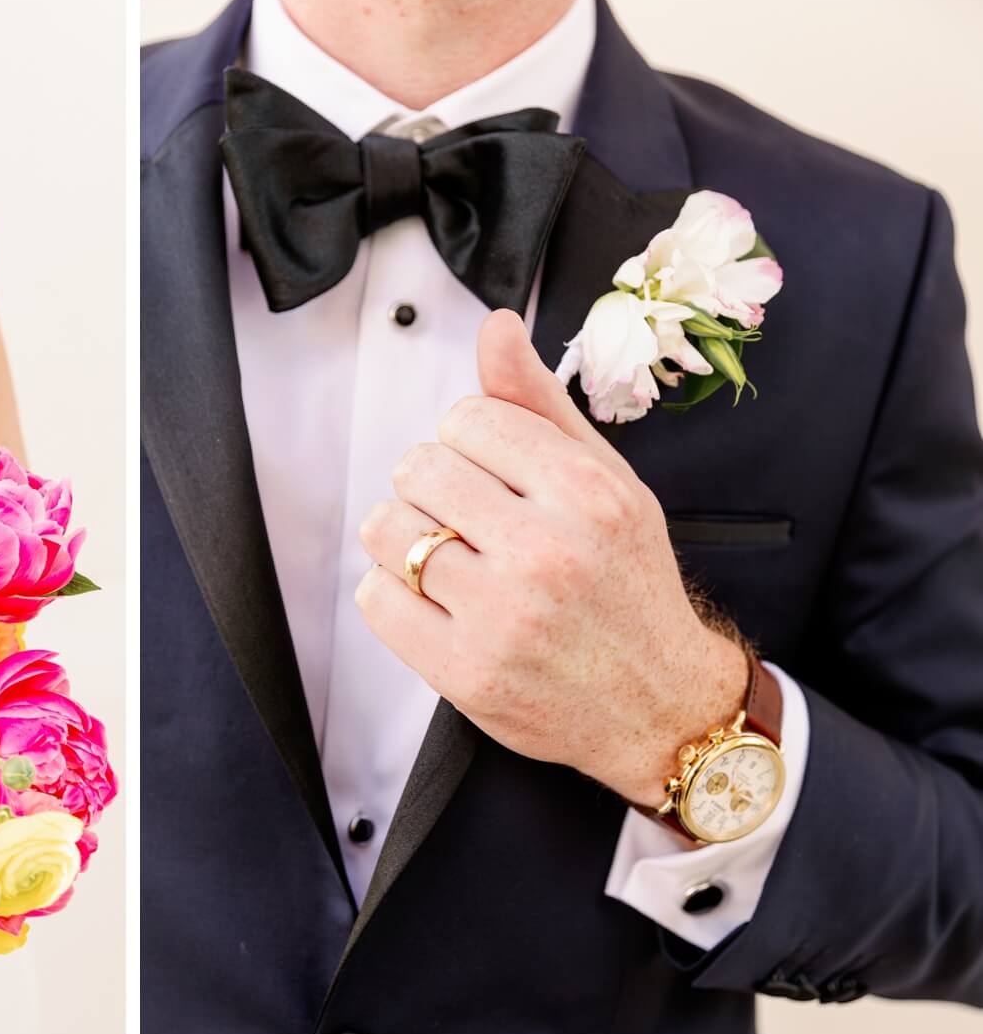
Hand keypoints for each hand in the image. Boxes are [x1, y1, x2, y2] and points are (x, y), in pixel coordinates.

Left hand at [356, 310, 747, 807]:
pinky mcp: (466, 672)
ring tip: (446, 556)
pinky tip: (433, 601)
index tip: (490, 474)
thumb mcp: (606, 484)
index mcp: (586, 493)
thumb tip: (494, 327)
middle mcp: (546, 551)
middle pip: (419, 469)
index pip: (466, 420)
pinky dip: (390, 594)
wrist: (659, 706)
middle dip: (434, 488)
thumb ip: (539, 407)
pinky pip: (375, 600)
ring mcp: (503, 616)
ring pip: (386, 529)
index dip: (468, 443)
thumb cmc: (626, 584)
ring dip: (402, 536)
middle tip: (469, 521)